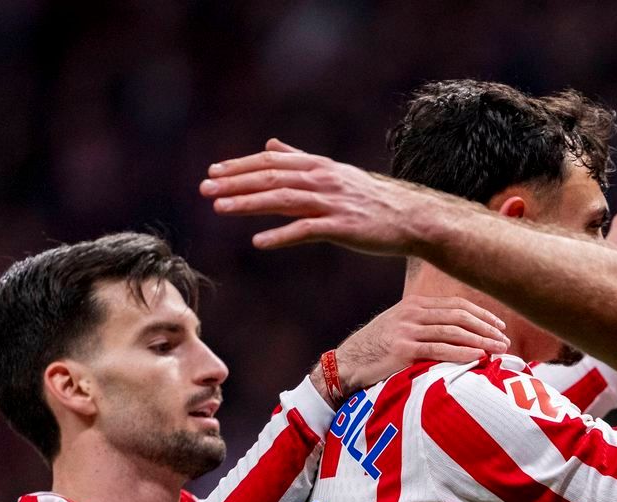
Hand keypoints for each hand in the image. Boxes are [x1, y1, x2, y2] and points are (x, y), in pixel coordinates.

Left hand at [202, 139, 444, 254]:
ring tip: (221, 208)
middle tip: (205, 188)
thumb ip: (300, 159)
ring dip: (249, 203)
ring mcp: (332, 203)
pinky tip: (259, 242)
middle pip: (271, 178)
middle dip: (235, 182)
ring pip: (283, 200)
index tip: (213, 172)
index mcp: (318, 166)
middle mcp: (322, 179)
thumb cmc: (371, 199)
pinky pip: (306, 230)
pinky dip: (281, 235)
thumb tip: (270, 145)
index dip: (240, 166)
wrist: (411, 219)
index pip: (271, 162)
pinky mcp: (342, 228)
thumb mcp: (334, 172)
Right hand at [317, 297, 509, 402]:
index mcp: (414, 304)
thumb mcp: (400, 327)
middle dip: (486, 328)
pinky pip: (439, 349)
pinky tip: (478, 357)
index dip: (482, 314)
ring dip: (480, 341)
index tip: (499, 325)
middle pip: (459, 316)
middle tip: (505, 340)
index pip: (456, 305)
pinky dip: (462, 353)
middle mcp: (412, 313)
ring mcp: (407, 330)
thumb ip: (425, 324)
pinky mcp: (403, 349)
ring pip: (453, 331)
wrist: (345, 364)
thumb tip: (457, 332)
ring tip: (498, 350)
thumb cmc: (376, 349)